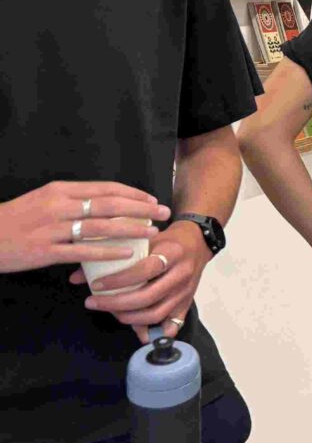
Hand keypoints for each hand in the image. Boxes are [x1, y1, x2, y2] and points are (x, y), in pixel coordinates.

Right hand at [0, 182, 166, 274]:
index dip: (132, 194)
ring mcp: (52, 229)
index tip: (152, 199)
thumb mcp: (43, 200)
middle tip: (163, 213)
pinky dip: (108, 252)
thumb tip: (105, 201)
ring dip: (131, 229)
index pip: (104, 189)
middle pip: (108, 205)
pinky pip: (83, 251)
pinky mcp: (45, 251)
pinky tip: (127, 253)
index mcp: (59, 191)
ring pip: (100, 227)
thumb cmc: (16, 219)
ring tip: (152, 232)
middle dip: (141, 209)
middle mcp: (58, 206)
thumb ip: (72, 199)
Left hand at [75, 220, 210, 341]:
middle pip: (148, 297)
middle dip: (116, 304)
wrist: (198, 241)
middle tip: (93, 303)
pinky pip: (173, 323)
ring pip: (157, 313)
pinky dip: (156, 332)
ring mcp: (186, 291)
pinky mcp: (188, 302)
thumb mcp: (143, 239)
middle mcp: (181, 274)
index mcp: (172, 253)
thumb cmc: (167, 239)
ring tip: (110, 312)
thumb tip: (77, 277)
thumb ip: (113, 255)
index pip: (144, 270)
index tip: (95, 285)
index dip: (118, 280)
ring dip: (129, 318)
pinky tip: (140, 332)